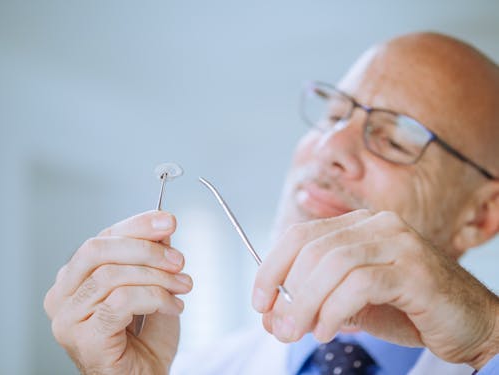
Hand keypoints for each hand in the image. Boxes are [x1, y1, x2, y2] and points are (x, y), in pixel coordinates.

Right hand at [44, 211, 192, 373]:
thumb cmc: (144, 339)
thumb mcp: (154, 286)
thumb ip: (153, 257)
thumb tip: (162, 227)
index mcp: (76, 278)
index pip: (102, 238)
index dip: (137, 225)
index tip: (168, 221)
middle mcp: (64, 296)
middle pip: (97, 250)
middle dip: (145, 248)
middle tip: (178, 259)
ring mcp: (69, 318)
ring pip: (112, 275)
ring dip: (157, 276)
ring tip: (182, 286)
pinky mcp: (84, 338)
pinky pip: (121, 301)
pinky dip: (155, 298)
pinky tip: (173, 306)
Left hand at [252, 209, 498, 368]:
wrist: (467, 323)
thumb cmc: (405, 309)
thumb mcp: (349, 303)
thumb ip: (313, 303)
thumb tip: (272, 316)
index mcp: (358, 225)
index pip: (301, 235)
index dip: (272, 266)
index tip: (259, 300)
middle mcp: (377, 225)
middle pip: (312, 248)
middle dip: (287, 290)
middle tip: (278, 326)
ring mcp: (399, 243)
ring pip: (333, 264)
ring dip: (306, 302)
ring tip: (297, 332)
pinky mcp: (414, 270)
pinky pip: (360, 285)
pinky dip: (334, 310)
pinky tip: (327, 331)